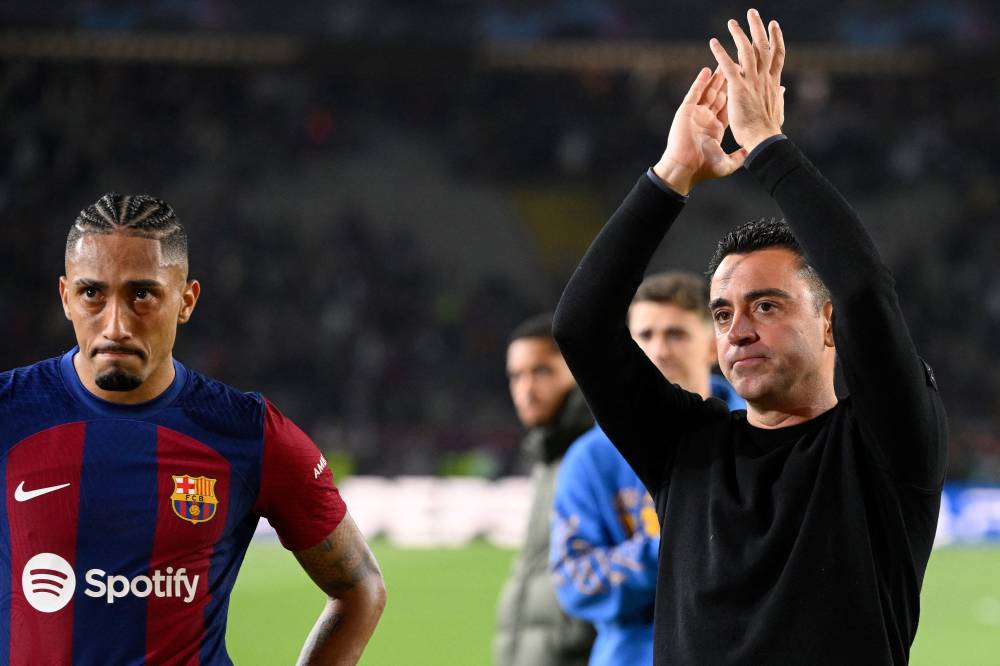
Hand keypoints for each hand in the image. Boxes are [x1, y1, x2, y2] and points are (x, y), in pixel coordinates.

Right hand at [652, 67, 747, 194]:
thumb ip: (740, 155)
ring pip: (708, 92)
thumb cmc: (703, 168)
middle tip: (737, 66)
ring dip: (716, 78)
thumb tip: (753, 151)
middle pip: (720, 96)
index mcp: (716, 129)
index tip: (746, 84)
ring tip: (723, 63)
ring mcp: (695, 114)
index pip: (729, 107)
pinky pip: (694, 93)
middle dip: (728, 81)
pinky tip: (707, 70)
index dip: (737, 95)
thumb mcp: (728, 163)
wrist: (684, 169)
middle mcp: (706, 119)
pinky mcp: (686, 111)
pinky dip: (700, 81)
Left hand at [709, 8, 784, 152]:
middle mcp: (764, 78)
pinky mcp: (738, 88)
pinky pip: (728, 66)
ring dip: (739, 34)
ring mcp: (752, 82)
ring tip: (732, 22)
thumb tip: (783, 88)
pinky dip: (720, 53)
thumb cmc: (769, 131)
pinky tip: (713, 42)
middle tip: (752, 13)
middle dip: (758, 28)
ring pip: (747, 51)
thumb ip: (779, 96)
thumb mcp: (777, 110)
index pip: (776, 55)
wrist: (763, 140)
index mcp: (774, 83)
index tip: (773, 25)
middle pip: (763, 47)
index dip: (775, 39)